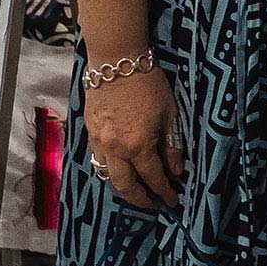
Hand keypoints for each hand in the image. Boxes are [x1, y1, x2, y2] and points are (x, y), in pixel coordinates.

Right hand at [82, 67, 185, 211]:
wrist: (116, 60)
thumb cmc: (149, 83)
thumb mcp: (170, 113)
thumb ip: (172, 146)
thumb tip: (177, 171)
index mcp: (138, 145)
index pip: (153, 178)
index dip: (164, 193)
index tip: (173, 201)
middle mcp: (116, 149)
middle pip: (125, 186)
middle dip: (140, 199)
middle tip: (152, 205)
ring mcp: (99, 142)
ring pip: (107, 176)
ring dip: (122, 187)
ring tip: (135, 191)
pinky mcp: (89, 132)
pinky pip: (98, 160)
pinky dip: (110, 169)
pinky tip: (120, 168)